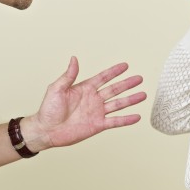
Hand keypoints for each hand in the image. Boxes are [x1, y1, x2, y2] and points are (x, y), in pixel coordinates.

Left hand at [24, 57, 145, 149]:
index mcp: (85, 88)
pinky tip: (137, 116)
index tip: (125, 65)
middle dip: (127, 84)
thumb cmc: (48, 109)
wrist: (46, 130)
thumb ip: (68, 75)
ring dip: (131, 100)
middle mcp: (93, 99)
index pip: (103, 77)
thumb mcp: (56, 88)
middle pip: (114, 89)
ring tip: (143, 95)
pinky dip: (126, 120)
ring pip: (118, 104)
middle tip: (139, 78)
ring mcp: (97, 112)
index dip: (114, 71)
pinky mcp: (98, 125)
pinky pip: (115, 121)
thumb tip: (74, 59)